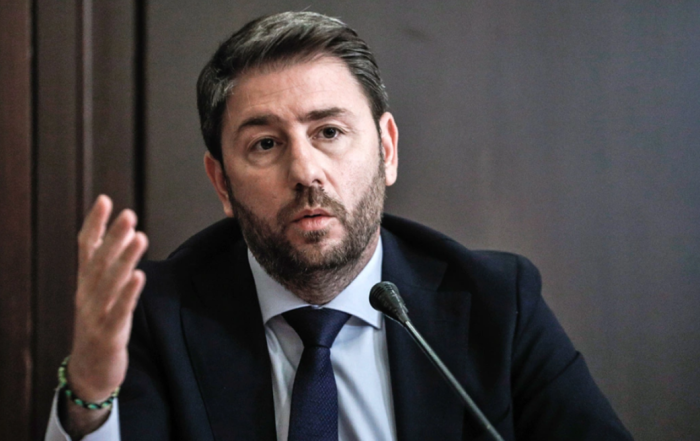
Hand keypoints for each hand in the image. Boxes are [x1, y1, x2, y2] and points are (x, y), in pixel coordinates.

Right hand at [67, 195, 147, 404]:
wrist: (89, 372)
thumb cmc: (100, 326)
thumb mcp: (102, 294)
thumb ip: (111, 266)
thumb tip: (129, 233)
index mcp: (85, 283)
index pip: (86, 247)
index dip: (94, 224)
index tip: (105, 200)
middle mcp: (87, 294)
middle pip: (100, 261)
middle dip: (114, 236)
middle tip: (128, 213)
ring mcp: (95, 314)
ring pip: (110, 282)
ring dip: (124, 258)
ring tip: (139, 236)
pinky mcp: (108, 333)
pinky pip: (119, 310)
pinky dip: (129, 292)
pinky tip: (139, 276)